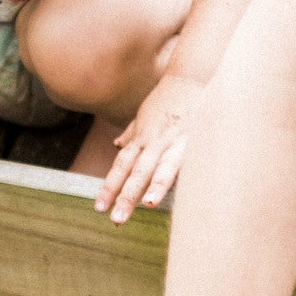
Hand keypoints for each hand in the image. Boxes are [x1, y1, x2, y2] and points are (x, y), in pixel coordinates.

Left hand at [95, 72, 201, 224]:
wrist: (191, 75)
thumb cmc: (170, 98)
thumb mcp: (146, 115)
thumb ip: (132, 132)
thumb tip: (117, 144)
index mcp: (142, 138)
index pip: (121, 167)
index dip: (110, 187)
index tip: (99, 208)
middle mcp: (155, 141)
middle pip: (136, 172)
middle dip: (126, 196)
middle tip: (116, 220)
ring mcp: (175, 139)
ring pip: (162, 165)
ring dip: (154, 185)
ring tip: (147, 205)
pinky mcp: (195, 137)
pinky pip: (188, 158)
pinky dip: (185, 172)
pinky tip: (186, 186)